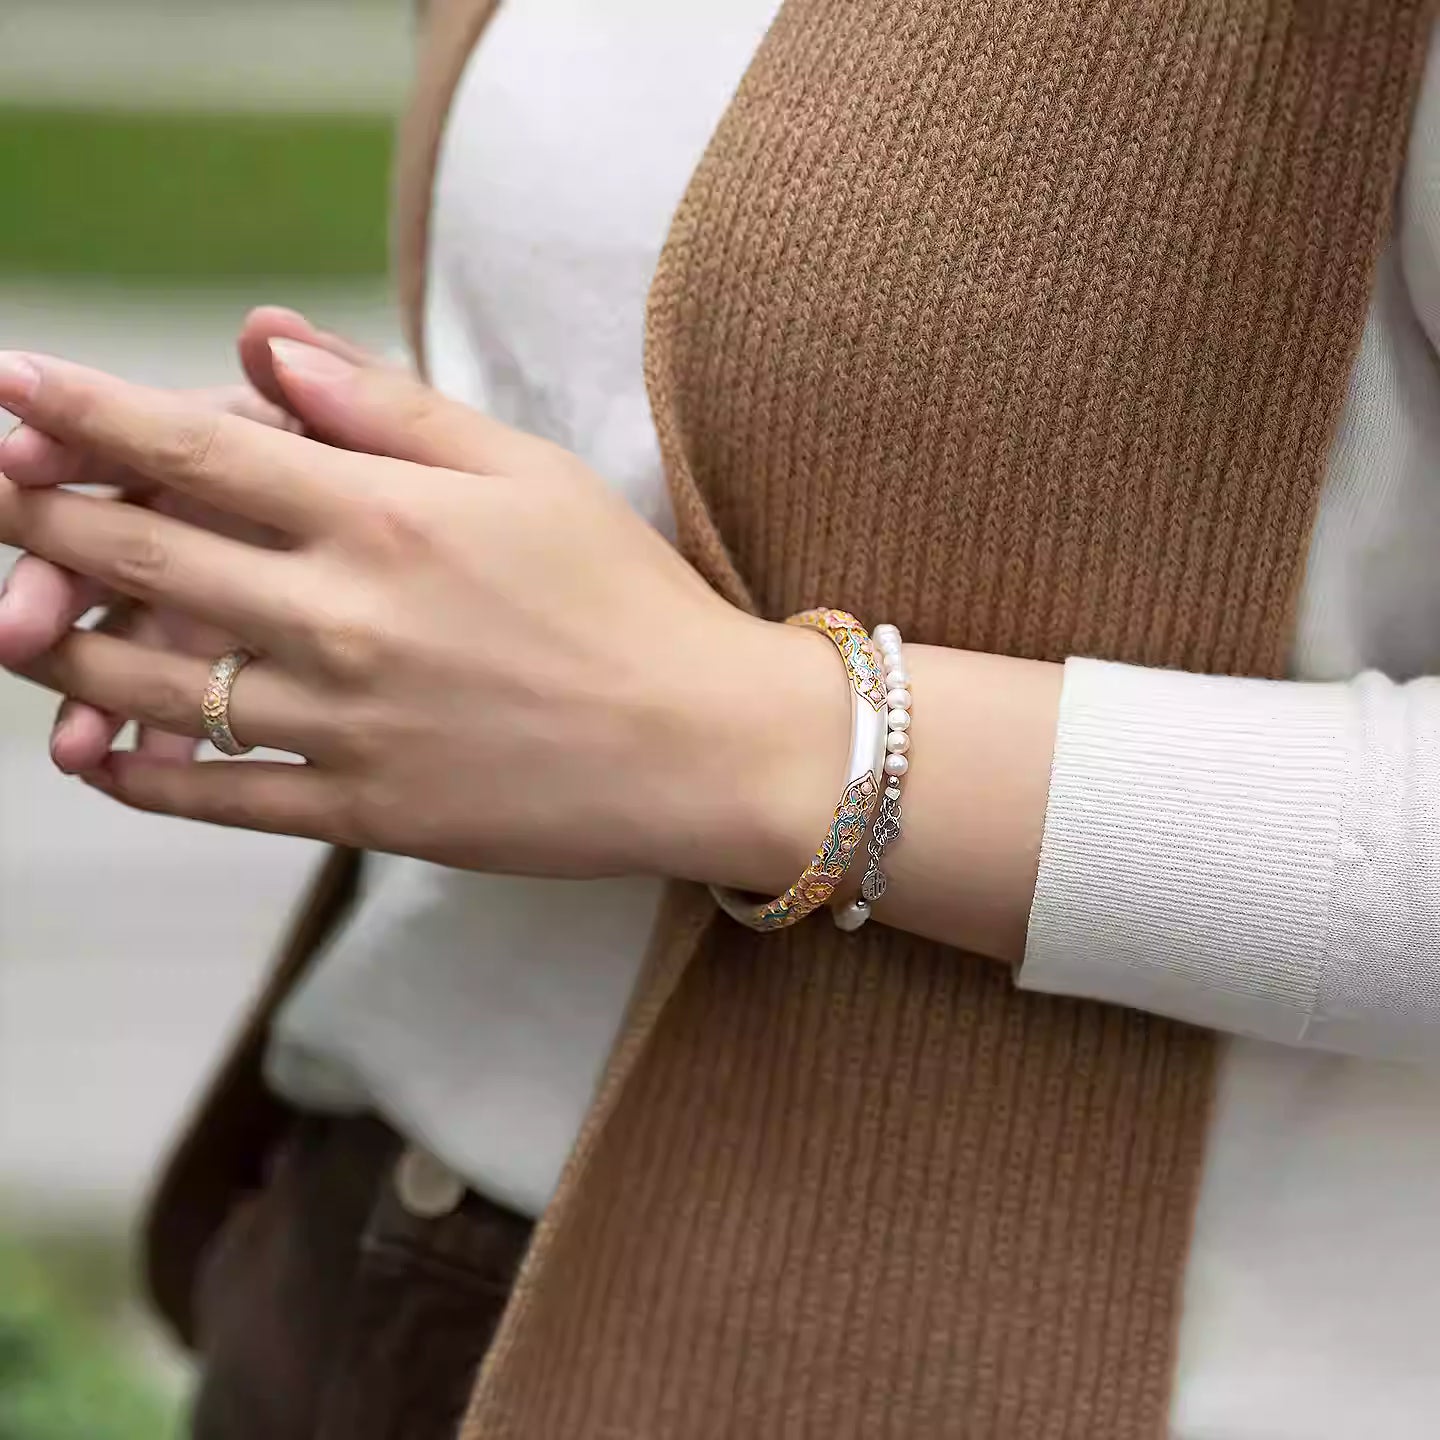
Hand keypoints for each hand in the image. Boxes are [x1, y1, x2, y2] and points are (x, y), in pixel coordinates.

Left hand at [0, 344, 843, 888]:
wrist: (703, 744)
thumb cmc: (626, 594)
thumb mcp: (527, 471)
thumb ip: (389, 408)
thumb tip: (267, 349)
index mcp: (384, 515)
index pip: (194, 448)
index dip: (85, 413)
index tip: (9, 387)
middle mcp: (343, 615)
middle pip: (140, 555)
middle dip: (33, 515)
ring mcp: (344, 722)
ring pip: (145, 686)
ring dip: (53, 646)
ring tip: (5, 618)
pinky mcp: (363, 810)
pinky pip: (216, 794)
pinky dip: (138, 777)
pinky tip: (89, 756)